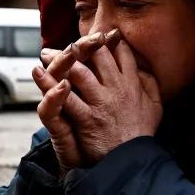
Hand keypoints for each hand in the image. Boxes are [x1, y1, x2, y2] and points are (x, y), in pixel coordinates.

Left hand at [35, 32, 160, 163]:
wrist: (133, 160)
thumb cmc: (141, 134)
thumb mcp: (156, 106)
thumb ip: (150, 84)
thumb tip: (143, 67)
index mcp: (132, 83)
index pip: (120, 52)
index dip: (107, 39)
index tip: (96, 34)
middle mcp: (116, 88)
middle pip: (97, 55)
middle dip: (79, 44)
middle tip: (64, 43)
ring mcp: (100, 102)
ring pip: (79, 72)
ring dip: (60, 60)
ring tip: (46, 54)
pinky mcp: (87, 119)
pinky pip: (66, 99)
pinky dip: (51, 86)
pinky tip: (39, 74)